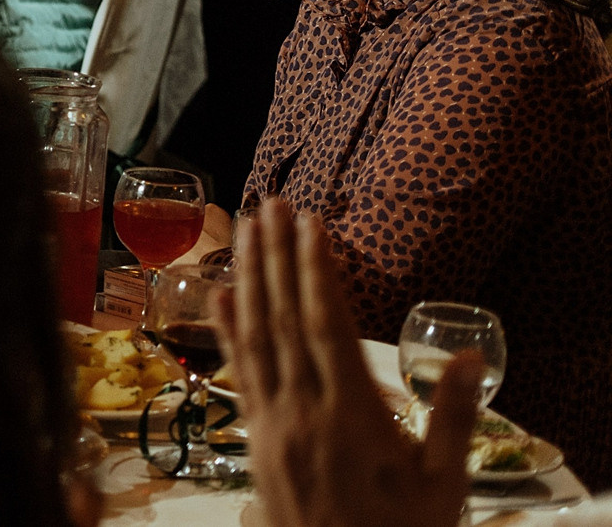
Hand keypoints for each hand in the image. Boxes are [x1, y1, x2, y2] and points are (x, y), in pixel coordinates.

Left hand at [218, 201, 481, 526]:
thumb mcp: (445, 484)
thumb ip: (454, 418)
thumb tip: (468, 354)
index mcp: (351, 418)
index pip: (326, 327)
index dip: (316, 272)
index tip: (311, 225)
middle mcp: (302, 412)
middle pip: (284, 320)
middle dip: (278, 258)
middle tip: (273, 203)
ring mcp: (271, 423)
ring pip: (254, 338)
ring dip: (250, 279)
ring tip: (247, 229)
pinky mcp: (254, 438)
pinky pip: (237, 374)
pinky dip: (226, 331)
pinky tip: (219, 295)